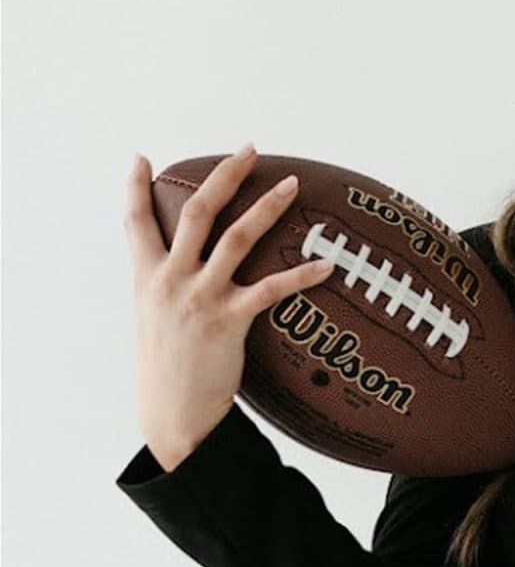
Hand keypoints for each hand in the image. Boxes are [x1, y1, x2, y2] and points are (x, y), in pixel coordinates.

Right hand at [124, 142, 338, 469]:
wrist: (173, 417)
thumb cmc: (170, 370)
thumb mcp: (154, 322)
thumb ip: (166, 288)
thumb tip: (184, 268)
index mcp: (147, 280)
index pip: (134, 224)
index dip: (134, 189)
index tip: (140, 159)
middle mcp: (170, 281)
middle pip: (195, 213)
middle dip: (224, 177)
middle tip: (249, 149)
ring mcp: (198, 299)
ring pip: (236, 238)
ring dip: (267, 206)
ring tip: (292, 184)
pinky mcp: (227, 322)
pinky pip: (271, 289)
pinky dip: (301, 274)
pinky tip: (327, 264)